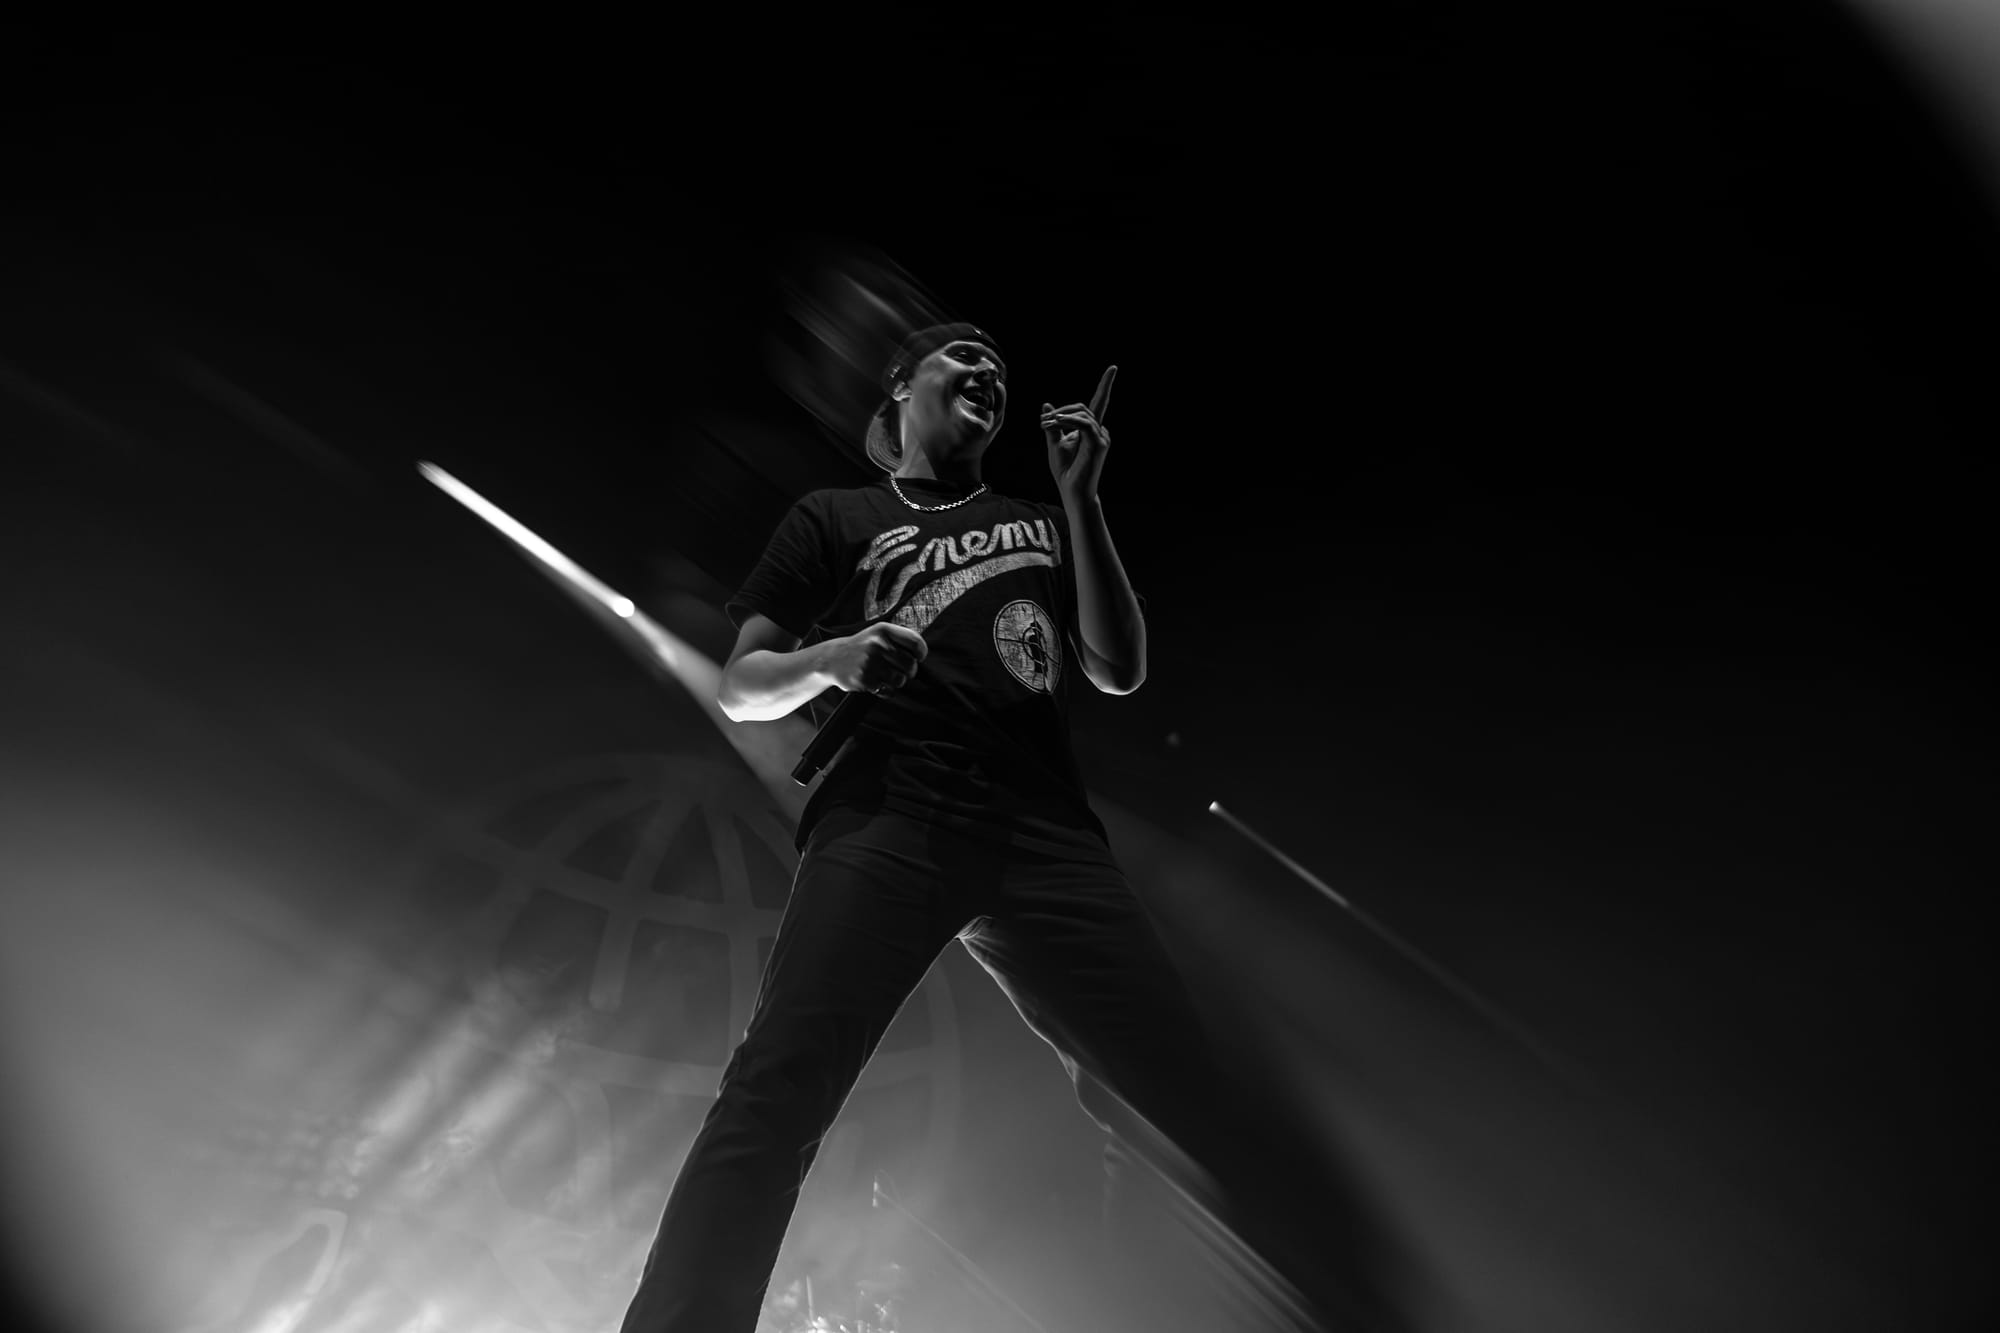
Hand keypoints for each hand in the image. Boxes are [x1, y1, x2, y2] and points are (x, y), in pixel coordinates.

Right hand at [824, 621, 926, 695]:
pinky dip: (886, 690)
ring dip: (897, 681)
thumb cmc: (862, 647)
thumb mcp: (877, 634)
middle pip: (911, 665)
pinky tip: (878, 683)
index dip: (921, 653)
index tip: (918, 657)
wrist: (833, 659)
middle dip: (909, 671)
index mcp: (883, 630)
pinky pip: (888, 691)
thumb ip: (899, 638)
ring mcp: (870, 663)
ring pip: (900, 680)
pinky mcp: (864, 680)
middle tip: (901, 670)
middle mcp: (877, 645)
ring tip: (887, 676)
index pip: (915, 642)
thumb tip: (922, 652)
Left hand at [1043, 364, 1115, 503]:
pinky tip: (1055, 423)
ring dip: (1061, 416)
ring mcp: (1102, 437)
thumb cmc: (1065, 471)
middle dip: (1062, 411)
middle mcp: (1100, 431)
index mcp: (1090, 430)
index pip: (1099, 402)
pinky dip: (1068, 420)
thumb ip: (1053, 425)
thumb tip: (1046, 405)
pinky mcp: (1099, 443)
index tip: (1113, 368)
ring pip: (1082, 414)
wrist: (1072, 491)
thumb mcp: (1054, 444)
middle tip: (1043, 422)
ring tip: (1045, 425)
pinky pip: (1084, 423)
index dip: (1106, 385)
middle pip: (1083, 407)